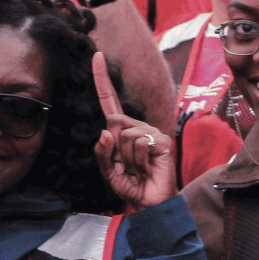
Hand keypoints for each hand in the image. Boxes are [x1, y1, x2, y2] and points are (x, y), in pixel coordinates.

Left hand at [92, 52, 174, 208]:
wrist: (150, 203)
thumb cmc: (131, 186)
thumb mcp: (108, 171)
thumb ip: (102, 152)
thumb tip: (106, 131)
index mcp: (122, 130)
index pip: (109, 101)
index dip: (102, 79)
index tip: (97, 56)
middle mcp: (136, 126)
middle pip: (113, 123)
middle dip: (114, 150)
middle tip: (126, 167)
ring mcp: (150, 131)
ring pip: (124, 135)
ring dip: (126, 158)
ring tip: (137, 168)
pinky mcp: (161, 139)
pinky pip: (138, 142)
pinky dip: (137, 159)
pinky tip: (146, 167)